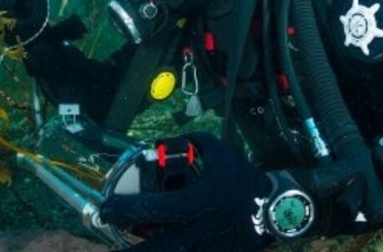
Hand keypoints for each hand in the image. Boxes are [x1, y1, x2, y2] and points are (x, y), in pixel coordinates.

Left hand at [100, 133, 272, 251]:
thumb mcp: (219, 152)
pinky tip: (152, 250)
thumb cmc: (244, 179)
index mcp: (197, 201)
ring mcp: (207, 249)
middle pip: (156, 248)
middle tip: (109, 240)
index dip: (125, 210)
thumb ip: (191, 142)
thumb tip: (160, 142)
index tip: (105, 210)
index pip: (153, 209)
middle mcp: (198, 229)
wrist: (277, 210)